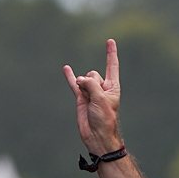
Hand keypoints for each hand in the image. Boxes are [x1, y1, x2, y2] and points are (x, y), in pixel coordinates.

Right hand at [63, 38, 121, 155]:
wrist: (97, 136)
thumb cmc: (104, 119)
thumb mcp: (101, 99)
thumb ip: (91, 85)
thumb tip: (79, 79)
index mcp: (112, 87)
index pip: (112, 66)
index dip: (111, 53)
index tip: (110, 40)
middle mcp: (102, 88)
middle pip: (93, 73)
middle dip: (90, 82)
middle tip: (94, 98)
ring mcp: (90, 92)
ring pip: (83, 79)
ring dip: (82, 86)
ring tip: (86, 101)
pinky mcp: (81, 97)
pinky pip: (74, 83)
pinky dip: (70, 76)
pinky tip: (66, 68)